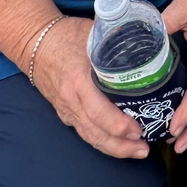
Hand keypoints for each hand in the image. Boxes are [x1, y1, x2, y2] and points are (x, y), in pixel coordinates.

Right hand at [29, 16, 149, 159]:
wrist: (35, 43)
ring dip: (112, 148)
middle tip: (143, 149)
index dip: (118, 124)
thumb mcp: (95, 35)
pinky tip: (118, 144)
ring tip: (136, 151)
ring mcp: (66, 109)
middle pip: (94, 132)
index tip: (138, 129)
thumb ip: (119, 42)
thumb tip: (151, 43)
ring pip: (88, 136)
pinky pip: (83, 131)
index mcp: (78, 80)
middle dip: (119, 146)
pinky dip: (101, 140)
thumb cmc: (67, 35)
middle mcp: (70, 100)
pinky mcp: (65, 112)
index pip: (97, 111)